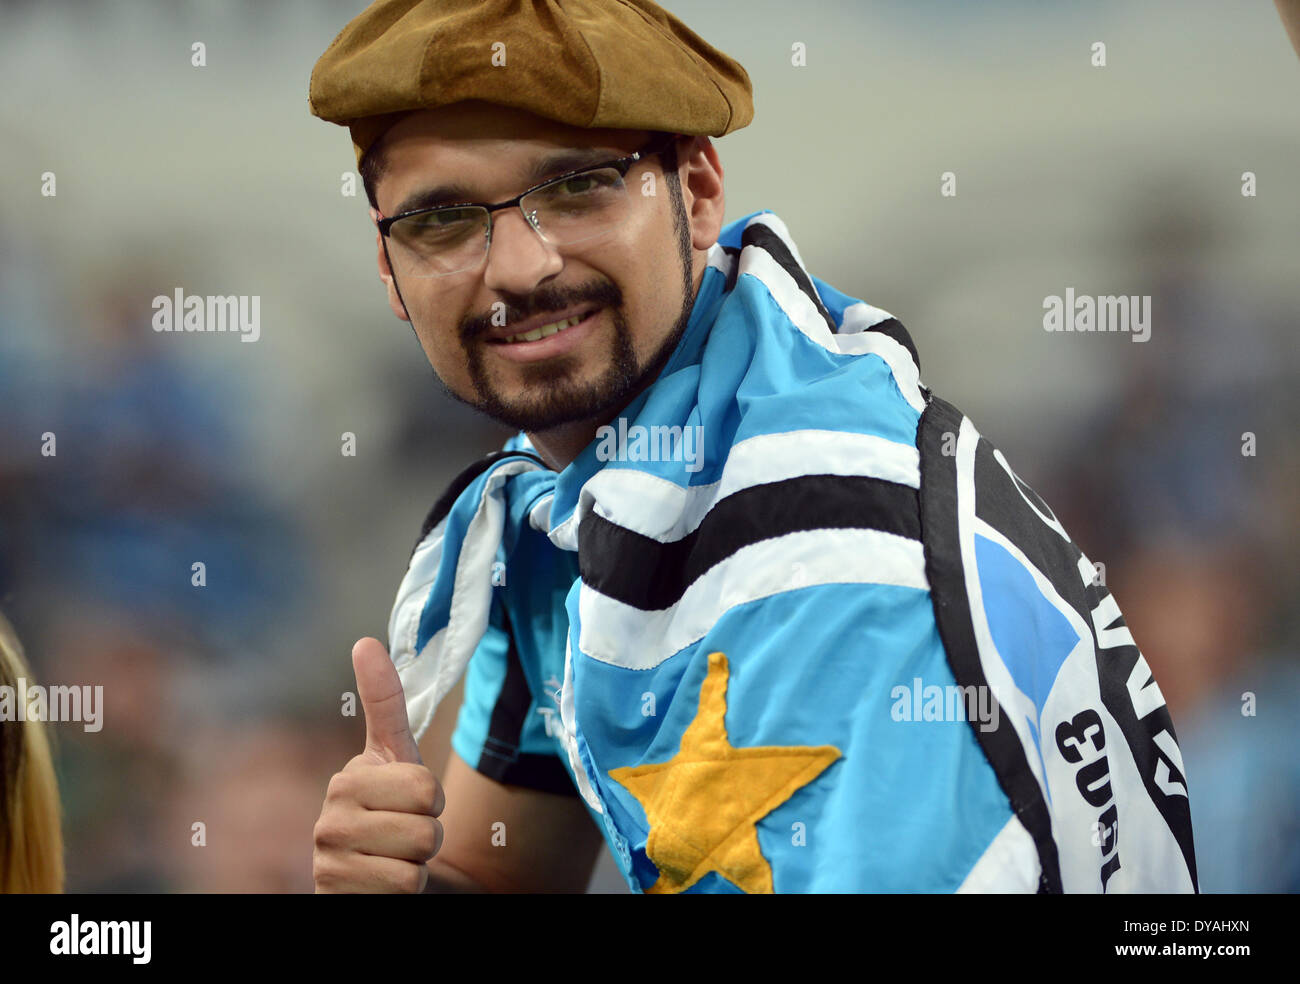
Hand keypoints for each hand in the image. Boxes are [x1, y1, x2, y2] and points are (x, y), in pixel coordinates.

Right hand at [313, 637, 445, 892]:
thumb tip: (365, 641)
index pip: (425, 786)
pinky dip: (406, 890)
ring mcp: (329, 864)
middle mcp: (329, 822)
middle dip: (429, 833)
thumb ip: (385, 703)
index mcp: (346, 781)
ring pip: (417, 860)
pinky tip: (384, 883)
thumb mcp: (397, 757)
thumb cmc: (392, 810)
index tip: (412, 801)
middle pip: (425, 826)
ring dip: (419, 864)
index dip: (432, 798)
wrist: (380, 879)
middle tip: (406, 834)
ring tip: (396, 858)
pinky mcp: (335, 897)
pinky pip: (404, 888)